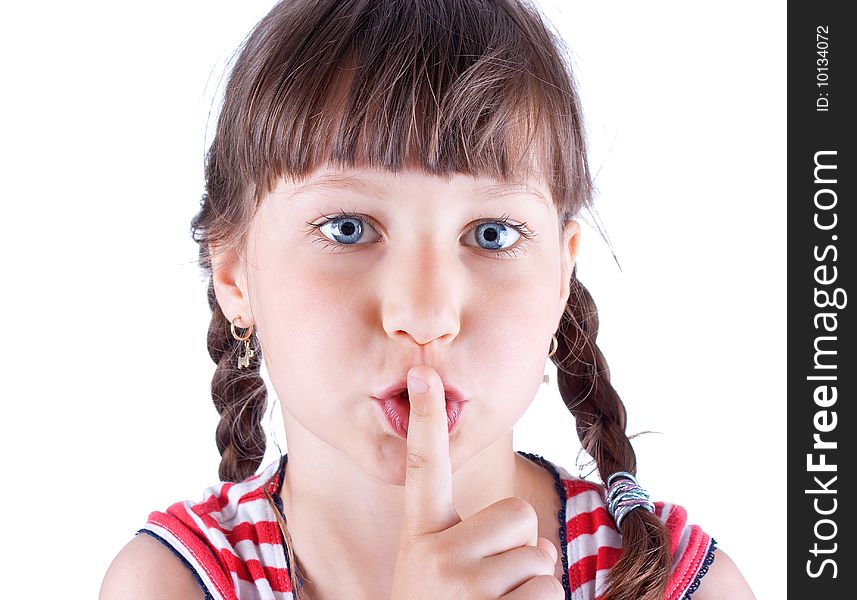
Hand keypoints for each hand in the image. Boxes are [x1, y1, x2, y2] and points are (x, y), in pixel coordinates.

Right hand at [390, 365, 562, 598]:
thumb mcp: (440, 577)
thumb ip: (473, 546)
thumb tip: (543, 546)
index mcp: (422, 538)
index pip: (424, 468)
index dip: (426, 419)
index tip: (423, 373)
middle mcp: (434, 557)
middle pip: (518, 514)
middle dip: (521, 548)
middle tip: (492, 586)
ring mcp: (461, 587)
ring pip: (540, 557)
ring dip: (533, 588)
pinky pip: (549, 591)